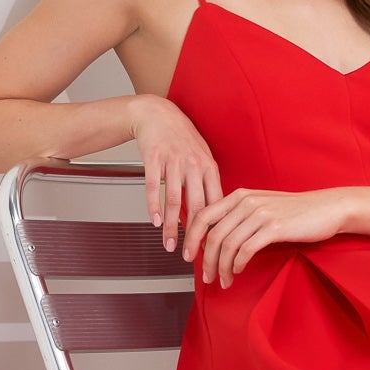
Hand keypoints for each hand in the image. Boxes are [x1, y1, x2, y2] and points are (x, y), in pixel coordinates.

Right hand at [128, 95, 223, 250]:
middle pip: (196, 207)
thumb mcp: (202, 157)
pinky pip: (154, 186)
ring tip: (170, 245)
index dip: (215, 228)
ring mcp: (174, 162)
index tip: (213, 247)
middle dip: (194, 235)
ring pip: (174, 201)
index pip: (216, 204)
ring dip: (171, 227)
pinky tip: (154, 222)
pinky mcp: (154, 158)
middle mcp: (194, 165)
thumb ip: (207, 184)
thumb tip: (215, 215)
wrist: (157, 114)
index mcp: (209, 167)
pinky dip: (153, 206)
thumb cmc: (181, 138)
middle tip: (191, 255)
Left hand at [182, 186, 351, 285]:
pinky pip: (246, 249)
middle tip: (206, 276)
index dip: (190, 238)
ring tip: (224, 280)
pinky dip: (237, 264)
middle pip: (212, 234)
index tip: (188, 256)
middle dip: (204, 260)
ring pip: (227, 244)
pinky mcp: (274, 227)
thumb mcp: (262, 207)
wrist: (327, 208)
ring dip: (222, 267)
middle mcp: (246, 202)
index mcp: (239, 196)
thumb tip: (218, 238)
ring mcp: (260, 213)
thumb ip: (240, 216)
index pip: (203, 215)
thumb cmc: (297, 212)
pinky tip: (238, 271)